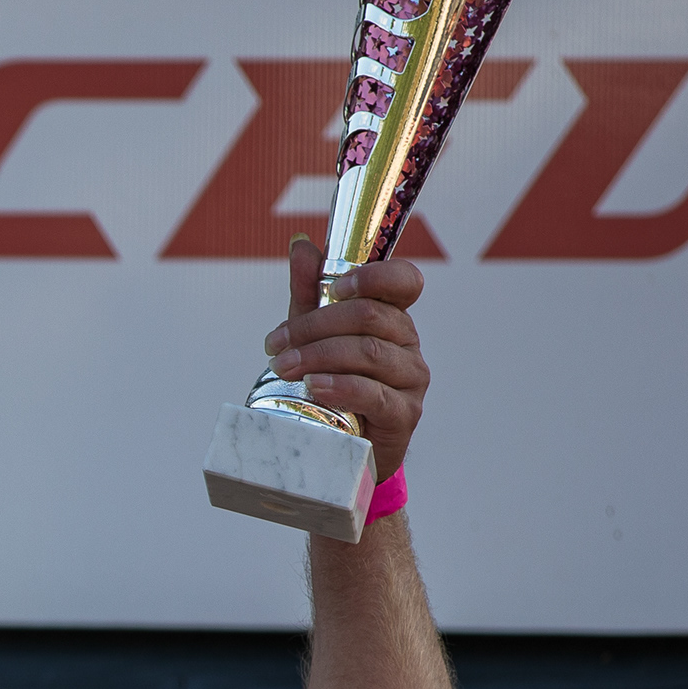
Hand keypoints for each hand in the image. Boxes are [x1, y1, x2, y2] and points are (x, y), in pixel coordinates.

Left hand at [264, 239, 428, 477]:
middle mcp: (407, 343)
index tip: (334, 286)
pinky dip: (341, 385)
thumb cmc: (331, 381)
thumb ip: (310, 292)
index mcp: (392, 316)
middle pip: (370, 316)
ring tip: (284, 367)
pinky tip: (315, 386)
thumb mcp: (314, 334)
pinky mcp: (405, 413)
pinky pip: (375, 393)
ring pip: (369, 352)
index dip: (373, 275)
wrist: (340, 443)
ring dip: (318, 355)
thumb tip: (301, 245)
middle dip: (315, 326)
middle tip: (276, 344)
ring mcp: (411, 378)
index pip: (404, 281)